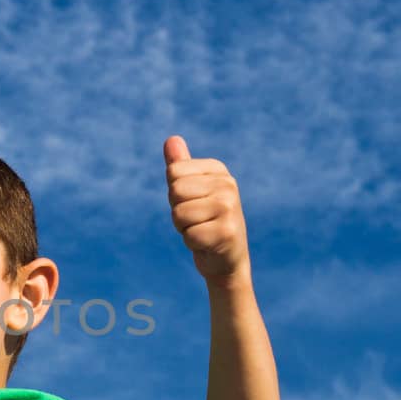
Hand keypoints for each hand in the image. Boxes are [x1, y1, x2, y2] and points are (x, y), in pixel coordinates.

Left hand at [164, 135, 249, 282]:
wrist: (226, 260)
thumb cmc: (204, 222)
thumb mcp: (191, 191)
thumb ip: (180, 166)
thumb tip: (171, 139)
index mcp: (218, 170)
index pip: (173, 172)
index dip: (175, 194)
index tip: (193, 203)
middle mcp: (228, 184)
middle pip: (175, 191)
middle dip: (178, 212)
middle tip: (197, 221)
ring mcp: (230, 207)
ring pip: (179, 214)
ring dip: (185, 229)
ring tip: (202, 231)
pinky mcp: (227, 232)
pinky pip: (189, 235)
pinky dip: (192, 244)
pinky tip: (207, 244)